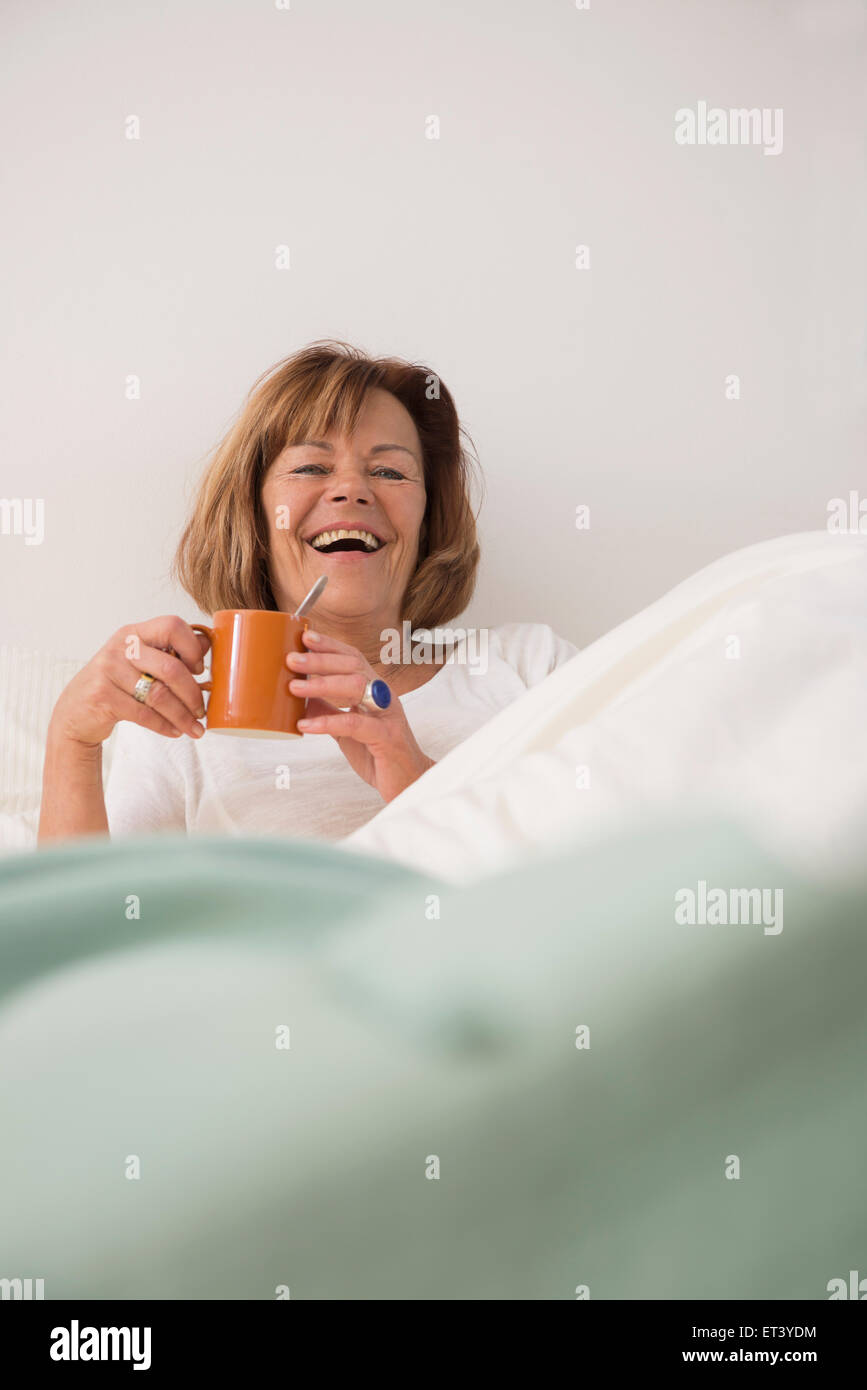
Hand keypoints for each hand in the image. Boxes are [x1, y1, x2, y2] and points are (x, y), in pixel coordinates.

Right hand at [49, 616, 211, 747]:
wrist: (75, 711)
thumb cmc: (116, 684)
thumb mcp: (139, 662)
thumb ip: (169, 652)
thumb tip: (206, 642)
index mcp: (134, 632)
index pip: (172, 625)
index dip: (192, 648)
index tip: (200, 669)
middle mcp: (121, 647)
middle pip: (171, 668)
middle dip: (193, 694)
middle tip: (202, 710)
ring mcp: (109, 670)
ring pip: (159, 696)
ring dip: (182, 716)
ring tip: (195, 728)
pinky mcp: (103, 697)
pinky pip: (144, 714)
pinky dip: (165, 725)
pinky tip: (175, 731)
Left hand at [287, 629, 434, 802]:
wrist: (409, 782)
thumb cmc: (379, 753)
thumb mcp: (347, 729)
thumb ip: (328, 711)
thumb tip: (301, 697)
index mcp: (375, 690)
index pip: (353, 658)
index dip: (330, 646)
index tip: (305, 636)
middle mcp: (384, 696)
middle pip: (353, 666)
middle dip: (321, 660)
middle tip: (291, 659)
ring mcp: (387, 715)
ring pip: (357, 687)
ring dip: (322, 684)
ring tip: (294, 687)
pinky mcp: (386, 738)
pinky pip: (355, 724)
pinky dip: (328, 722)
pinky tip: (305, 726)